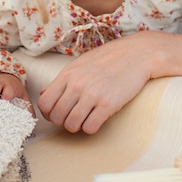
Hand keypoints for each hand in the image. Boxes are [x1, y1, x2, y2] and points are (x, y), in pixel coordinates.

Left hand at [37, 33, 154, 133]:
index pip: (44, 103)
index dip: (48, 113)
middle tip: (74, 117)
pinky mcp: (108, 104)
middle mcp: (77, 84)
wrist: (138, 54)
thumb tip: (43, 93)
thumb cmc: (110, 58)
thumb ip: (62, 79)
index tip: (58, 114)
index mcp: (68, 74)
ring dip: (77, 126)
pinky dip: (91, 127)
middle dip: (63, 122)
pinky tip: (98, 118)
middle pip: (56, 117)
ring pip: (71, 125)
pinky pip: (90, 127)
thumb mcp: (81, 63)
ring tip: (86, 119)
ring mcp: (92, 94)